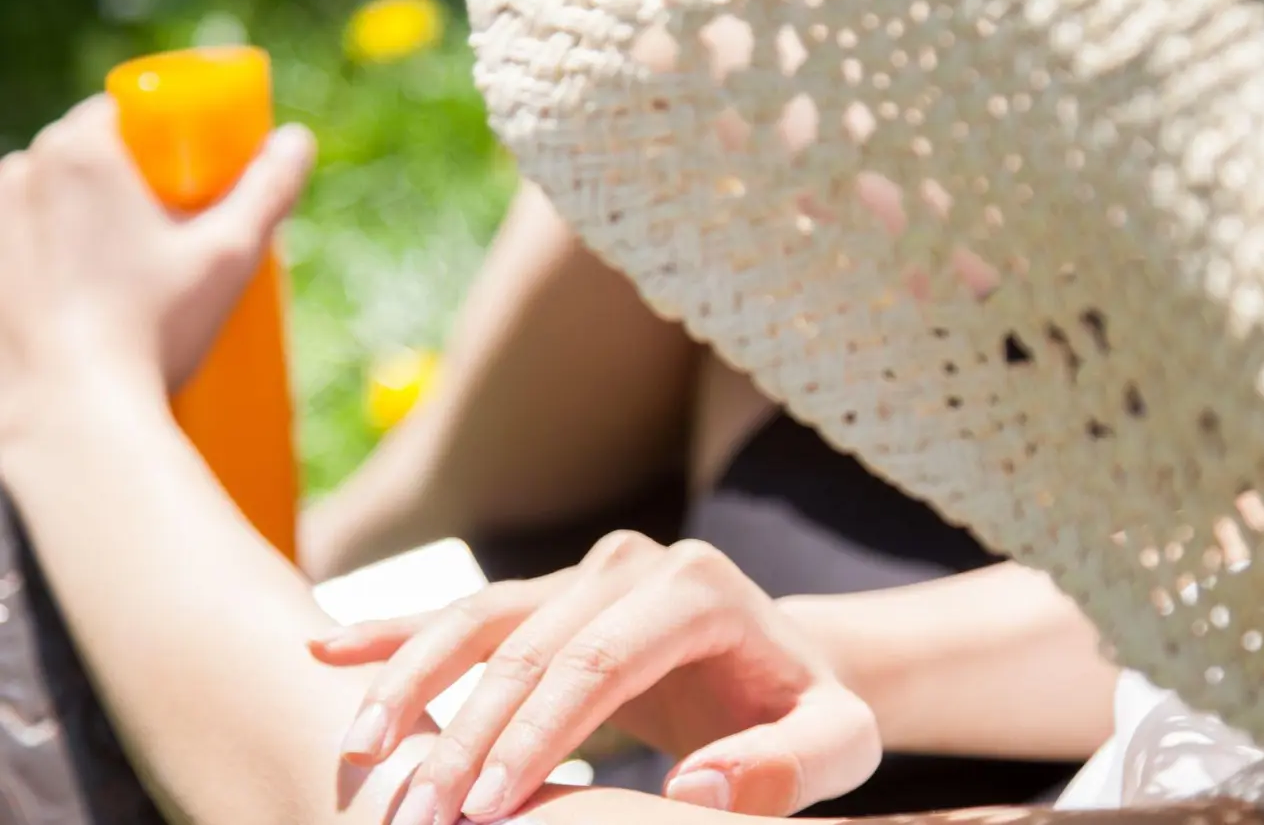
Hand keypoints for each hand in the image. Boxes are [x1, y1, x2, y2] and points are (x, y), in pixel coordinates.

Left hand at [0, 96, 314, 438]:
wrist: (70, 412)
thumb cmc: (153, 328)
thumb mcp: (230, 255)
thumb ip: (268, 189)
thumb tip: (298, 140)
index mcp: (80, 149)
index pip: (132, 111)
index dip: (171, 142)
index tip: (196, 187)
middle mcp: (19, 170)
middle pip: (93, 154)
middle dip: (134, 184)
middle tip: (177, 242)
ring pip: (56, 199)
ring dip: (90, 220)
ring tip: (132, 282)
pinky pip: (26, 240)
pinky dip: (55, 256)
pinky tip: (87, 300)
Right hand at [309, 532, 881, 822]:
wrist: (788, 663)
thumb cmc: (807, 710)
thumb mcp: (837, 741)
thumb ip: (792, 764)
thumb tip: (700, 788)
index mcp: (696, 588)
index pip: (598, 658)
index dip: (537, 731)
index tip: (488, 808)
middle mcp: (630, 563)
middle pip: (525, 645)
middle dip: (461, 734)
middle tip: (408, 817)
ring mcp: (583, 572)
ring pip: (478, 621)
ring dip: (409, 685)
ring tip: (356, 753)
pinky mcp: (547, 593)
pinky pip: (463, 613)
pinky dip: (397, 633)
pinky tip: (327, 649)